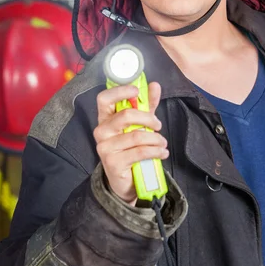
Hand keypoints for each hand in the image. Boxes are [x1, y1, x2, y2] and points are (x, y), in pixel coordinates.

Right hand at [93, 82, 168, 205]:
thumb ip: (146, 105)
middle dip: (148, 118)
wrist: (124, 180)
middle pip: (125, 115)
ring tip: (163, 143)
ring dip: (155, 139)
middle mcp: (101, 131)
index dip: (120, 91)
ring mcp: (105, 148)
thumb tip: (154, 85)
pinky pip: (139, 152)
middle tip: (158, 125)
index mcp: (105, 118)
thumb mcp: (140, 124)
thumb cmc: (130, 148)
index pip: (104, 99)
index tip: (136, 91)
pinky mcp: (112, 163)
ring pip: (136, 136)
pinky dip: (155, 151)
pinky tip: (163, 152)